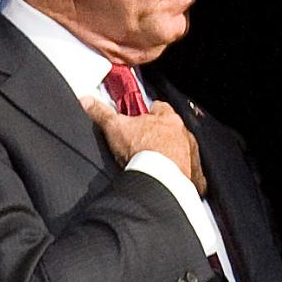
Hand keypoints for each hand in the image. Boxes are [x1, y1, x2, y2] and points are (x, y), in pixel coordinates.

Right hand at [81, 97, 207, 195]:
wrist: (159, 180)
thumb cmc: (142, 152)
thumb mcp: (115, 127)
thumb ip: (101, 113)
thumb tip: (87, 101)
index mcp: (168, 119)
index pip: (160, 108)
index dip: (148, 112)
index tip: (140, 117)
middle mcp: (184, 135)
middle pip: (172, 130)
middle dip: (160, 135)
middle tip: (144, 144)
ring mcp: (191, 155)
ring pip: (182, 150)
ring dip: (171, 154)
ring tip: (155, 163)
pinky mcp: (193, 175)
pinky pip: (190, 172)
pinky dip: (181, 174)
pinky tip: (169, 178)